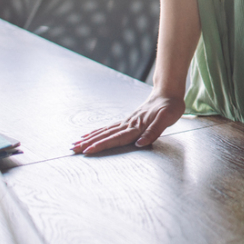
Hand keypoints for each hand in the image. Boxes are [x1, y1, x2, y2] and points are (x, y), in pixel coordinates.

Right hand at [71, 92, 185, 153]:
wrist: (169, 92)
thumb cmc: (170, 107)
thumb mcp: (167, 118)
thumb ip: (154, 131)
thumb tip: (139, 143)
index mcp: (137, 126)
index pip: (116, 138)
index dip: (102, 145)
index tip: (87, 150)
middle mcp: (129, 124)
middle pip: (106, 135)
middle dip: (89, 143)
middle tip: (73, 149)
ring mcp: (127, 122)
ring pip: (105, 131)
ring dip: (90, 138)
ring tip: (75, 143)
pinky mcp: (128, 120)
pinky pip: (110, 127)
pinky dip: (98, 132)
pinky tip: (90, 134)